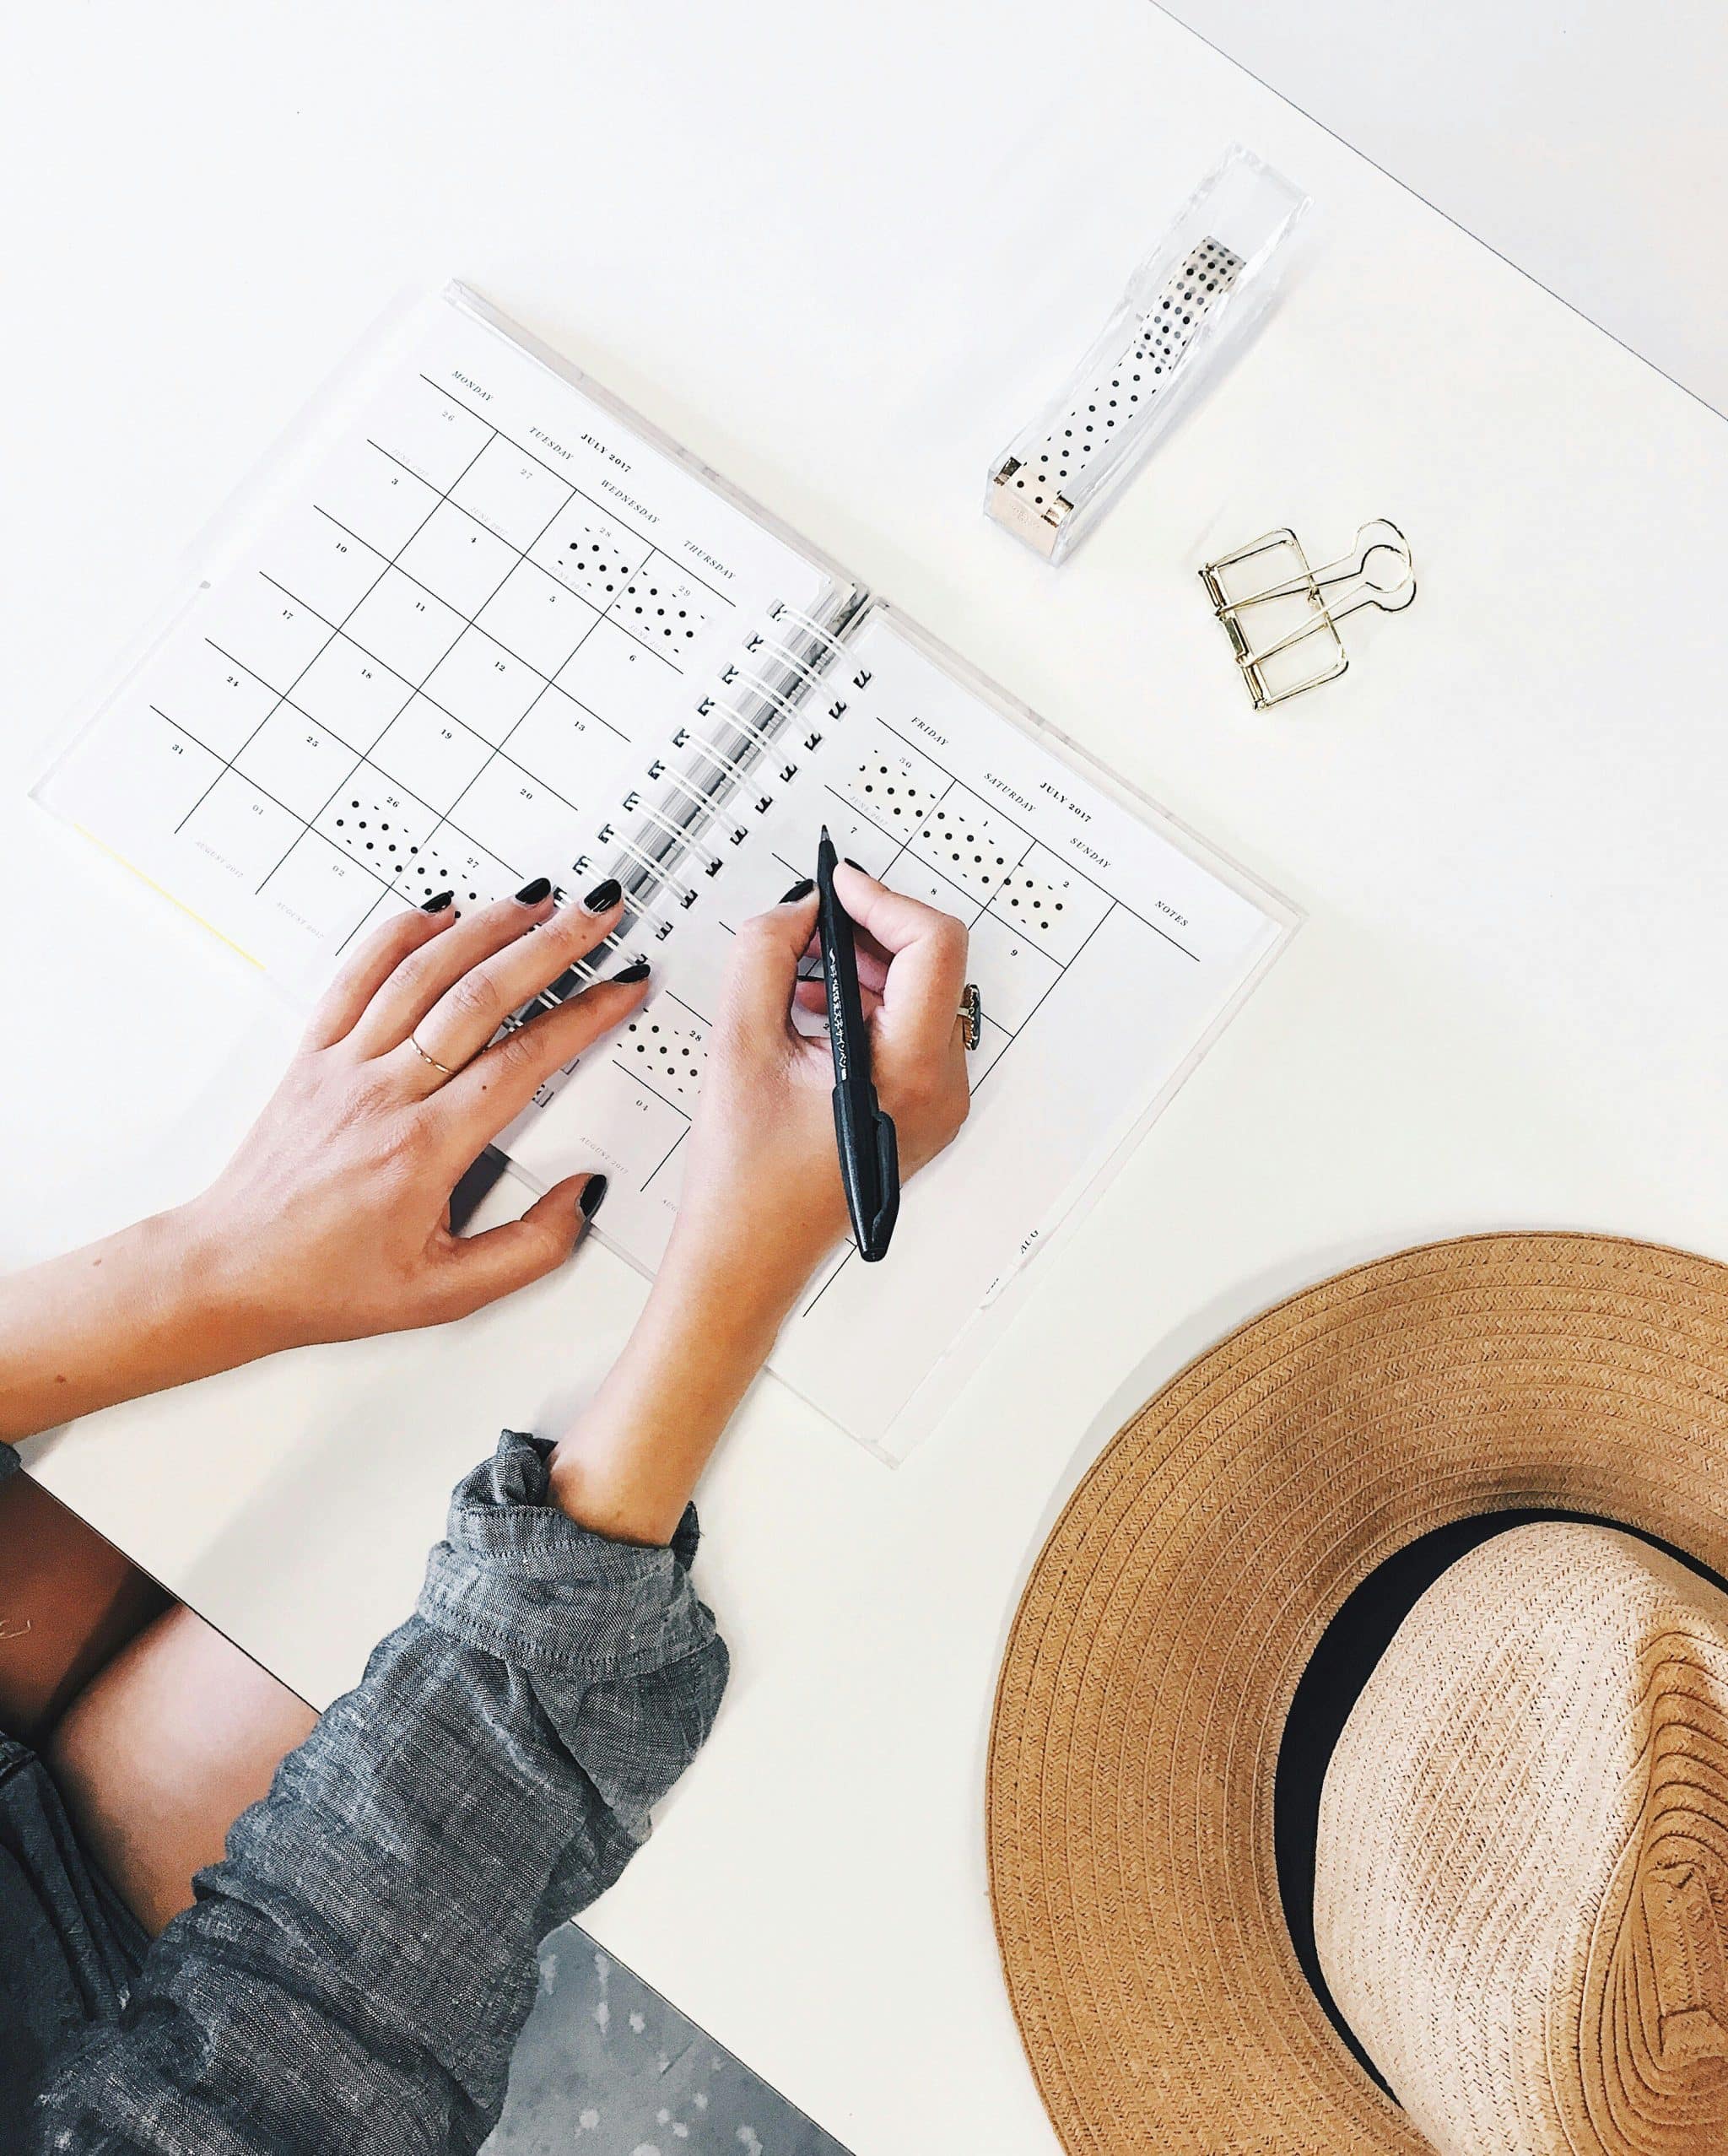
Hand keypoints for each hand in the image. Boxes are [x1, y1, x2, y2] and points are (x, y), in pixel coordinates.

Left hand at [180, 882, 649, 1357]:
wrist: (231, 1272)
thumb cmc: (328, 1283)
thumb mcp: (447, 1295)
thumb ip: (530, 1248)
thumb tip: (582, 1195)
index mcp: (424, 1150)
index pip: (523, 1059)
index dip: (584, 1016)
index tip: (621, 987)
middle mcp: (383, 1095)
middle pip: (480, 996)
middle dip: (551, 945)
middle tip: (595, 914)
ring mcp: (343, 1066)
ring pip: (422, 973)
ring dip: (486, 927)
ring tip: (536, 899)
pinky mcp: (311, 1055)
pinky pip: (356, 976)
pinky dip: (399, 933)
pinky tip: (438, 912)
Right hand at [548, 865, 969, 1541]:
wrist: (745, 1258)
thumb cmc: (744, 1184)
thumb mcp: (739, 1046)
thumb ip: (764, 955)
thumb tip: (796, 909)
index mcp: (911, 1074)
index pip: (934, 945)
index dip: (882, 900)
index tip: (836, 886)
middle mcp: (941, 1089)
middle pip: (933, 964)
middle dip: (868, 930)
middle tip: (809, 921)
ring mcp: (937, 1102)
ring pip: (920, 993)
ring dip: (862, 964)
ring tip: (798, 969)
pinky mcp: (918, 1107)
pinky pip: (906, 1028)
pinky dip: (863, 1001)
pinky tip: (809, 1007)